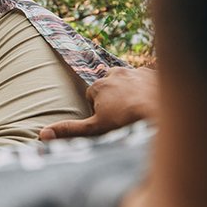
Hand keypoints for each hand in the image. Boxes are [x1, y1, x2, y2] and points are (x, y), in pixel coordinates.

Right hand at [39, 66, 157, 140]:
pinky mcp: (157, 73)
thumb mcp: (95, 130)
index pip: (93, 95)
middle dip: (115, 96)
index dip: (99, 109)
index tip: (108, 121)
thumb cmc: (126, 125)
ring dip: (133, 90)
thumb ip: (69, 130)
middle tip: (124, 115)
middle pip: (111, 83)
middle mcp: (117, 73)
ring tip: (141, 109)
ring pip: (130, 79)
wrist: (164, 117)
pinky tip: (157, 99)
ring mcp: (138, 71)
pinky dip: (152, 85)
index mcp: (100, 85)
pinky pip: (152, 76)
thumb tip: (42, 134)